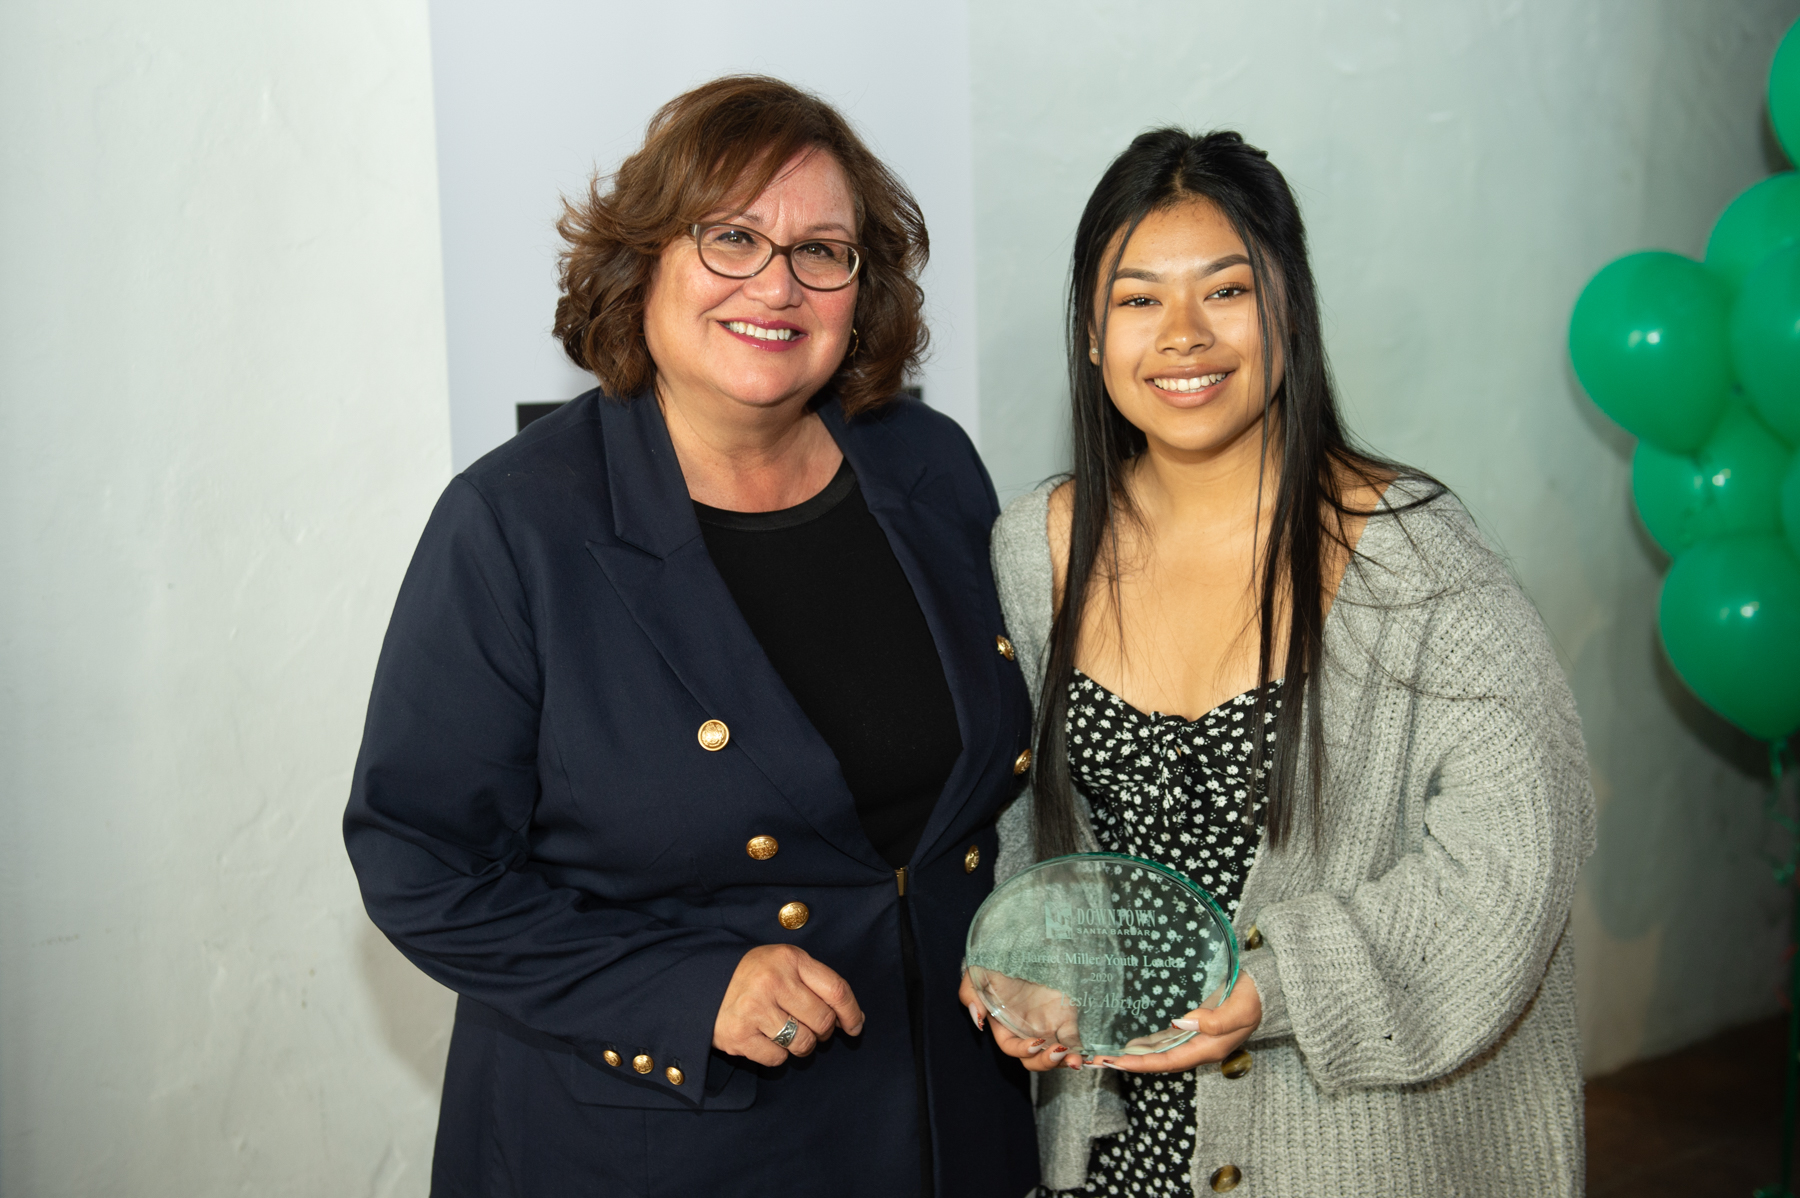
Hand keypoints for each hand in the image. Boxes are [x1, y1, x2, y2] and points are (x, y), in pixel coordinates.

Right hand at [713, 944, 864, 1066]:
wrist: (701, 985)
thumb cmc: (753, 976)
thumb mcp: (784, 963)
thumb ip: (818, 984)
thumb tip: (853, 1019)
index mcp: (789, 958)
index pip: (836, 989)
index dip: (851, 1012)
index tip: (855, 1026)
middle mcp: (773, 981)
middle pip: (823, 1021)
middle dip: (823, 1031)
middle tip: (813, 1028)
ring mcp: (754, 1009)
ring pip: (803, 1043)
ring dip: (801, 1044)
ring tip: (786, 1031)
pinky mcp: (739, 1035)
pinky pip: (778, 1059)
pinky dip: (777, 1054)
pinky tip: (764, 1038)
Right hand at [958, 970, 1083, 1072]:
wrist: (1026, 945)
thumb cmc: (998, 960)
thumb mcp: (978, 973)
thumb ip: (971, 995)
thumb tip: (977, 1019)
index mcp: (1004, 1025)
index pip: (1011, 1047)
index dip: (1022, 1050)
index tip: (1035, 1044)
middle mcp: (1026, 1031)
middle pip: (1034, 1060)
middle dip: (1046, 1063)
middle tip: (1058, 1053)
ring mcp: (1047, 1026)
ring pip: (1056, 1055)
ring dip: (1065, 1061)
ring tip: (1076, 1060)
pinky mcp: (1066, 1018)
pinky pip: (1074, 1040)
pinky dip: (1081, 1050)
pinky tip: (1088, 1057)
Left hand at [1087, 974, 1261, 1074]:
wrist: (1267, 988)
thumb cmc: (1254, 997)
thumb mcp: (1240, 1009)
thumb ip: (1215, 1020)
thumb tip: (1182, 1023)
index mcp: (1209, 1048)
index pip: (1168, 1061)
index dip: (1141, 1063)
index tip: (1116, 1062)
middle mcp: (1200, 1048)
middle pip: (1160, 1061)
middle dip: (1131, 1062)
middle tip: (1100, 1061)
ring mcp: (1197, 1039)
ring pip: (1161, 1052)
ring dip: (1136, 1054)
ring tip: (1108, 1053)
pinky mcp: (1196, 1027)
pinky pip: (1167, 1040)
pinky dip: (1148, 1043)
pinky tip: (1133, 1041)